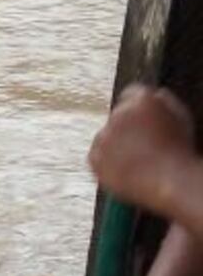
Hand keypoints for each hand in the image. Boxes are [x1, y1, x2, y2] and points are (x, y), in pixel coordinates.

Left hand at [88, 86, 195, 217]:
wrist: (170, 180)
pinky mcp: (95, 156)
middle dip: (126, 129)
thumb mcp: (179, 117)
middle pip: (117, 116)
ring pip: (106, 137)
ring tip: (138, 163)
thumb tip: (153, 96)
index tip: (140, 123)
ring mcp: (105, 135)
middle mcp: (119, 113)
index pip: (131, 94)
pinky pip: (96, 157)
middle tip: (142, 148)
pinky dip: (106, 164)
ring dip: (116, 146)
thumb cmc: (180, 152)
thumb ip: (163, 101)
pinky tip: (127, 172)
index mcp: (142, 99)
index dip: (137, 110)